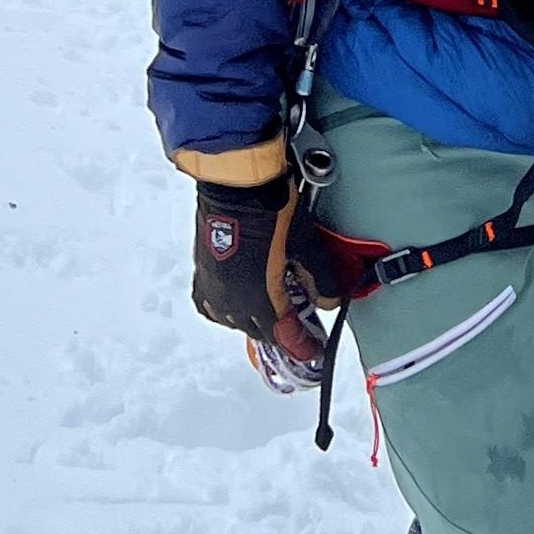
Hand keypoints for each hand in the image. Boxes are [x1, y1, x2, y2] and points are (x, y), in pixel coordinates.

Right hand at [189, 161, 335, 357]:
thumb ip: (321, 280)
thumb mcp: (307, 246)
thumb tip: (330, 301)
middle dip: (281, 332)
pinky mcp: (202, 272)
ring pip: (235, 321)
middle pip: (260, 332)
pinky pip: (213, 305)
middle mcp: (231, 301)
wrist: (236, 182)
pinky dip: (230, 308)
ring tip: (274, 309)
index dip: (301, 346)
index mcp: (258, 299)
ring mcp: (213, 288)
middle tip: (299, 326)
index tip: (312, 351)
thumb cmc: (271, 209)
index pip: (284, 337)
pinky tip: (242, 296)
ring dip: (256, 320)